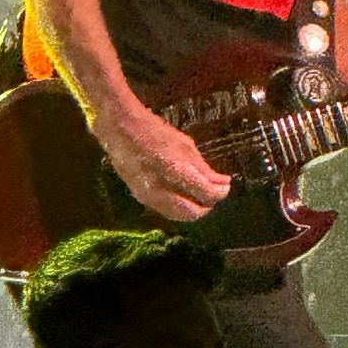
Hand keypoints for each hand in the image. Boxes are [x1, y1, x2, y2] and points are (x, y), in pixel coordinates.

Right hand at [91, 98, 231, 222]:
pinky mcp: (141, 198)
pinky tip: (185, 196)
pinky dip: (179, 208)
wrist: (121, 131)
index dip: (220, 192)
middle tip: (215, 194)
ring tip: (202, 196)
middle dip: (207, 206)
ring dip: (193, 209)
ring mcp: (149, 196)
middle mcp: (161, 189)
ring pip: (178, 215)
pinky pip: (166, 211)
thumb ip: (203, 168)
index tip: (226, 185)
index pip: (205, 193)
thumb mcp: (185, 145)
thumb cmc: (156, 132)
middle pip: (192, 212)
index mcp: (175, 171)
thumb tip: (222, 182)